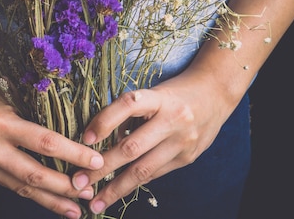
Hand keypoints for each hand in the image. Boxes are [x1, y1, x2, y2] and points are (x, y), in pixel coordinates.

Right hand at [0, 63, 104, 218]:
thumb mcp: (9, 91)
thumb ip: (32, 115)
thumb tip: (70, 134)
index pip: (45, 143)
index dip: (74, 155)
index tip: (97, 161)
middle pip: (33, 175)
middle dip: (64, 188)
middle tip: (90, 192)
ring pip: (20, 187)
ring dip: (49, 200)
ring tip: (74, 209)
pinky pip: (7, 182)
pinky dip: (29, 192)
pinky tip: (47, 198)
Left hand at [70, 70, 238, 214]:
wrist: (215, 93)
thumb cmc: (174, 91)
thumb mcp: (153, 92)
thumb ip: (130, 112)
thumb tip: (96, 136)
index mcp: (159, 98)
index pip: (128, 105)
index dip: (104, 121)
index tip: (85, 139)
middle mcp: (172, 120)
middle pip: (131, 147)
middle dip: (102, 168)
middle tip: (78, 182)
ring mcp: (182, 141)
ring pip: (143, 169)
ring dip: (115, 188)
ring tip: (96, 201)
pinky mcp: (187, 158)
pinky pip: (155, 174)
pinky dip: (134, 183)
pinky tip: (117, 192)